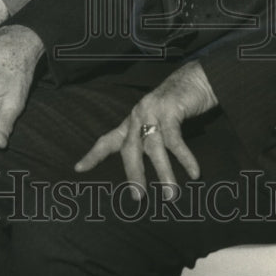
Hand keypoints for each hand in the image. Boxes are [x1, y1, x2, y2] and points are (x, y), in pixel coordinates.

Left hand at [75, 61, 217, 198]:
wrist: (196, 80)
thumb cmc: (179, 105)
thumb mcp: (159, 122)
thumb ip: (150, 140)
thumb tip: (146, 170)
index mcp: (132, 120)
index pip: (108, 140)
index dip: (93, 155)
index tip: (79, 168)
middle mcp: (138, 115)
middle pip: (129, 149)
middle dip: (133, 173)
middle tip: (138, 196)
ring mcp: (153, 111)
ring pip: (154, 147)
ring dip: (163, 172)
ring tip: (170, 193)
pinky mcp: (170, 109)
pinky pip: (175, 140)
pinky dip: (185, 158)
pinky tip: (194, 172)